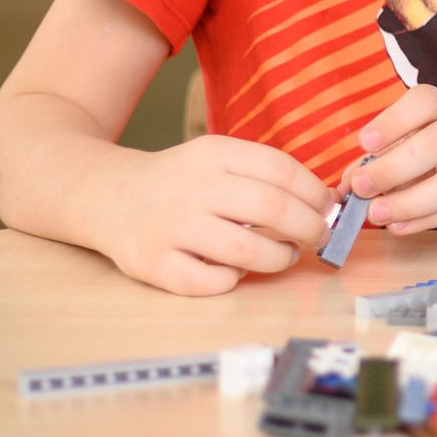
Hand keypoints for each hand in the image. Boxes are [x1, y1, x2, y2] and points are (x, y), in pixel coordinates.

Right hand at [95, 135, 331, 296]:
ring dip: (280, 257)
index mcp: (213, 154)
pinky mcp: (153, 264)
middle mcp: (192, 187)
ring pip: (247, 251)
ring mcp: (171, 227)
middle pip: (273, 209)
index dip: (315, 193)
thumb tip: (326, 202)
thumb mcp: (217, 160)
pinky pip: (210, 282)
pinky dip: (233, 279)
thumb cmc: (181, 182)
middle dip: (310, 227)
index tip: (328, 207)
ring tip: (286, 255)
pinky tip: (236, 270)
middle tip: (319, 237)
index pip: (282, 170)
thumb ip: (264, 175)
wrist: (109, 196)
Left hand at [352, 85, 436, 236]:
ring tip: (376, 214)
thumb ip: (373, 165)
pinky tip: (398, 225)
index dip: (394, 120)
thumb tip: (342, 190)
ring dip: (408, 202)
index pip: (425, 102)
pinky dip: (423, 221)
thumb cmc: (436, 160)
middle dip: (393, 168)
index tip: (365, 143)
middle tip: (362, 187)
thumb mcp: (405, 150)